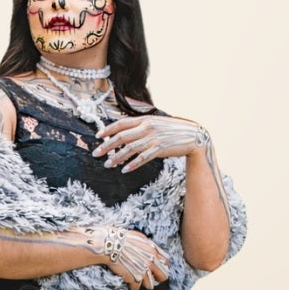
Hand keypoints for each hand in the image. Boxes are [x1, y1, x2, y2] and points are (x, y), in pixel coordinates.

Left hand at [92, 115, 208, 173]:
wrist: (193, 135)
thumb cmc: (172, 130)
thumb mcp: (156, 123)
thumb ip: (142, 125)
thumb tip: (127, 130)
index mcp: (144, 119)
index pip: (121, 123)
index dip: (108, 129)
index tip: (98, 136)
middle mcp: (147, 127)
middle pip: (122, 137)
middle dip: (107, 146)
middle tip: (96, 154)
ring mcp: (153, 138)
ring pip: (130, 149)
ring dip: (117, 157)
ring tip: (108, 165)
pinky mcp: (160, 148)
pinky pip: (143, 158)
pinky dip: (133, 164)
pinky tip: (124, 170)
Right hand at [106, 229, 169, 289]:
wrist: (110, 244)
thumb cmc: (122, 239)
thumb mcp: (141, 238)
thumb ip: (149, 246)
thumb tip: (153, 251)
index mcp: (153, 251)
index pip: (166, 263)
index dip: (163, 266)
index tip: (159, 269)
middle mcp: (150, 262)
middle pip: (163, 276)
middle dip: (158, 278)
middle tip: (152, 278)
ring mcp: (142, 271)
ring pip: (150, 284)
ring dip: (145, 283)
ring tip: (139, 280)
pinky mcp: (133, 278)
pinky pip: (136, 287)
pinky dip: (133, 285)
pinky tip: (130, 282)